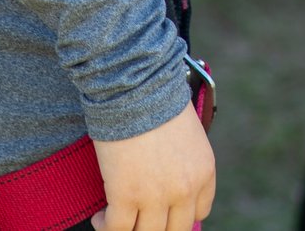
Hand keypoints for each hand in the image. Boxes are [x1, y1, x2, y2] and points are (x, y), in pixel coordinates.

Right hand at [91, 101, 215, 230]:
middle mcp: (185, 190)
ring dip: (130, 230)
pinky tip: (100, 218)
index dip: (179, 215)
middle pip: (175, 230)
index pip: (200, 212)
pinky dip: (107, 227)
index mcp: (204, 172)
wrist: (136, 89)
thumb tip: (167, 178)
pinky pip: (118, 229)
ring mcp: (157, 197)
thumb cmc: (156, 102)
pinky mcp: (126, 197)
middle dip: (156, 227)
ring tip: (115, 218)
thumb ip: (184, 161)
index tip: (164, 210)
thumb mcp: (188, 134)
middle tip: (139, 218)